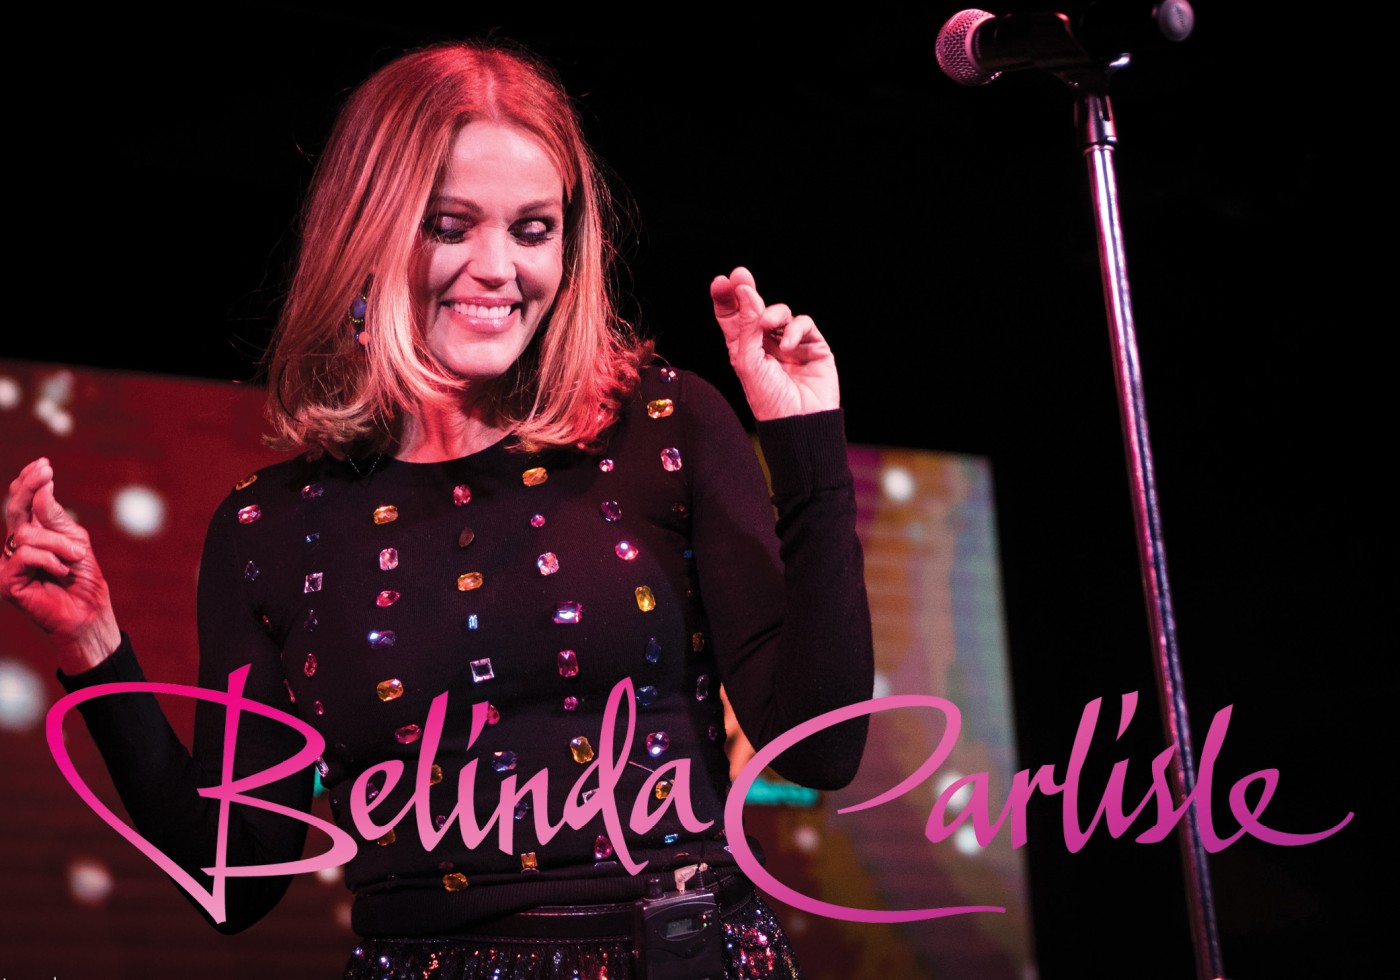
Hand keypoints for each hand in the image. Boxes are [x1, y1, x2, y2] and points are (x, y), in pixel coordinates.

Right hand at [3, 458, 119, 672]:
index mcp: (32, 534)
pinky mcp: (7, 581)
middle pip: (14, 510)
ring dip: (60, 544)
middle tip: (45, 472)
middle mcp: (15, 546)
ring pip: (28, 535)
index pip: (23, 503)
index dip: (29, 482)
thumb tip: (42, 488)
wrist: (88, 612)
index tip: (44, 464)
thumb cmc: (83, 577)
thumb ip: (54, 517)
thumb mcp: (74, 539)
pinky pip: (26, 555)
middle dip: (28, 488)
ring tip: (75, 559)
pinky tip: (62, 572)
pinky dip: (51, 560)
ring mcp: (9, 563)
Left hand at [710, 266, 838, 420]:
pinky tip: (788, 346)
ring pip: (781, 312)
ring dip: (773, 313)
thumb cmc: (769, 400)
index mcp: (744, 349)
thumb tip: (744, 290)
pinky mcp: (813, 347)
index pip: (733, 317)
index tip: (721, 282)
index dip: (727, 298)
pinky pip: (803, 324)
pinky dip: (795, 330)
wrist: (800, 423)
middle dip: (746, 291)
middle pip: (754, 308)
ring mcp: (791, 344)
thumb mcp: (748, 361)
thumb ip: (746, 325)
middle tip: (740, 275)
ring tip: (766, 324)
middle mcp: (766, 344)